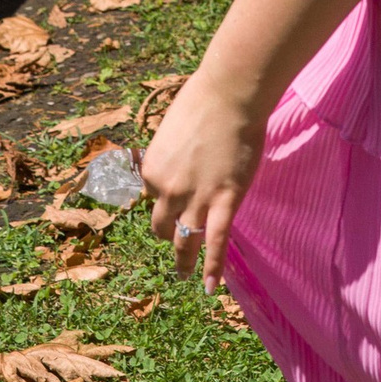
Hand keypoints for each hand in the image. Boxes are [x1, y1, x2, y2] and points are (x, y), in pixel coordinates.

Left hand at [140, 67, 266, 290]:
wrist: (229, 94)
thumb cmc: (203, 101)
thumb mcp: (172, 130)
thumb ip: (171, 155)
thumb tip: (178, 163)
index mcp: (151, 170)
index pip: (152, 197)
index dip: (165, 198)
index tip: (174, 199)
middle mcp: (167, 190)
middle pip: (162, 226)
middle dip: (169, 234)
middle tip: (176, 241)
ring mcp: (196, 199)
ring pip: (184, 242)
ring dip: (183, 261)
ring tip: (183, 275)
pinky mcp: (224, 202)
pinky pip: (216, 244)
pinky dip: (213, 268)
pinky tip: (211, 288)